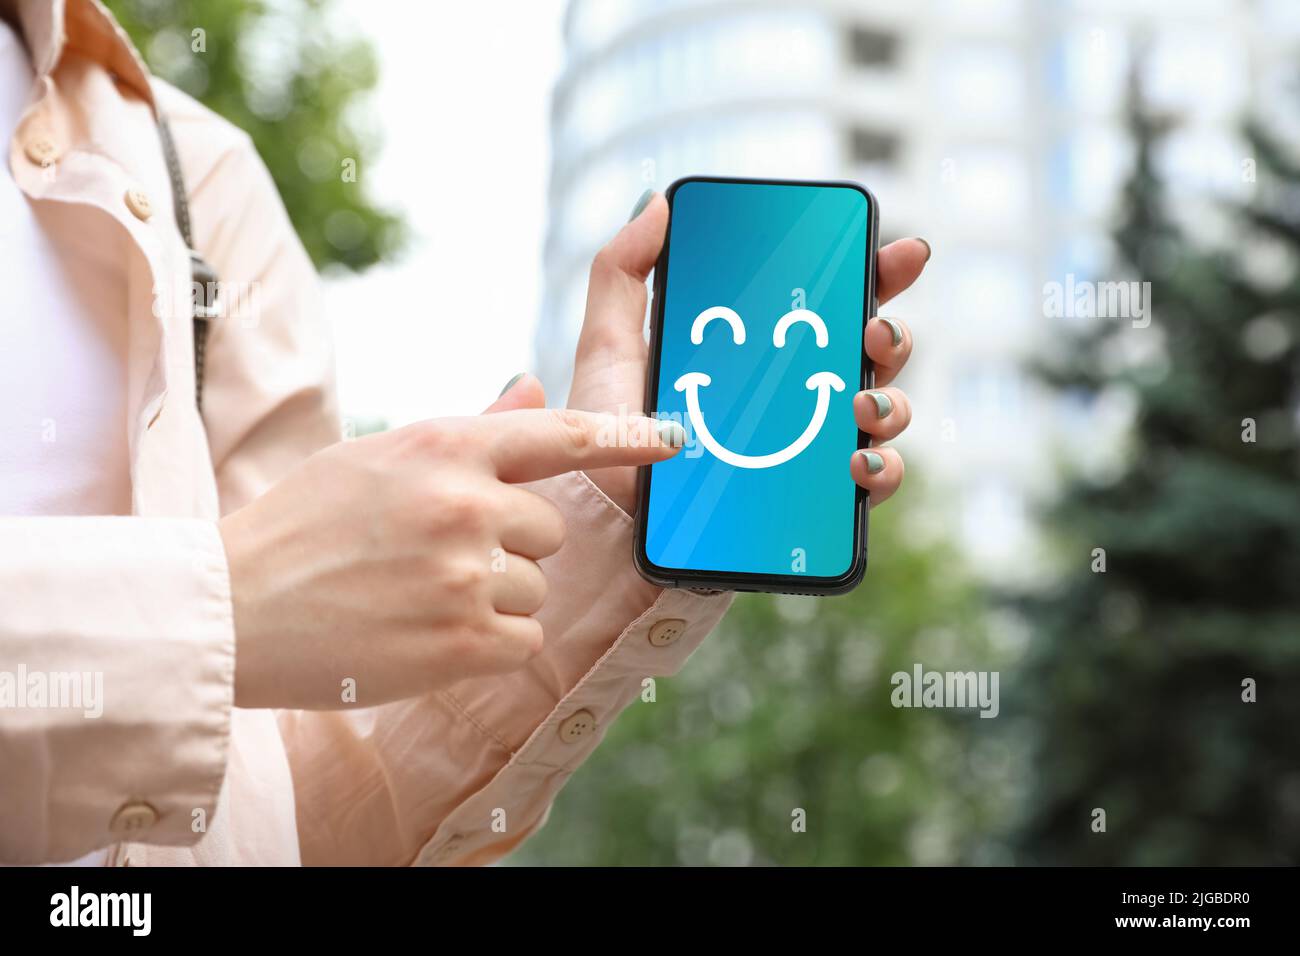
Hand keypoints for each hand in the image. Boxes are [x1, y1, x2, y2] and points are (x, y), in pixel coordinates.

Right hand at [221, 407, 683, 709]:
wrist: (233, 609)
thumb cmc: (304, 525)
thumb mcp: (379, 457)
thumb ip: (471, 430)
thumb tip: (533, 388)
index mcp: (444, 447)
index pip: (558, 435)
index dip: (626, 435)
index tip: (675, 438)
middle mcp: (465, 504)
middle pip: (550, 528)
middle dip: (512, 544)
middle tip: (438, 555)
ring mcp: (465, 575)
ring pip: (536, 587)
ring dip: (494, 597)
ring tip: (418, 596)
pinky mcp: (462, 642)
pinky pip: (523, 638)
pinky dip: (488, 643)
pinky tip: (428, 634)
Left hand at [566, 191, 928, 511]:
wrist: (604, 539)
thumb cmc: (604, 447)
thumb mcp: (606, 351)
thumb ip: (622, 273)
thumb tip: (659, 202)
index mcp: (756, 355)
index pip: (827, 304)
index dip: (873, 273)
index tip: (894, 253)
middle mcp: (791, 401)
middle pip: (868, 354)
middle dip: (891, 332)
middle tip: (872, 328)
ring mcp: (806, 453)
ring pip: (883, 415)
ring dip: (892, 401)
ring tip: (861, 403)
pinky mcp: (809, 510)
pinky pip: (870, 487)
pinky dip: (882, 471)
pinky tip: (859, 462)